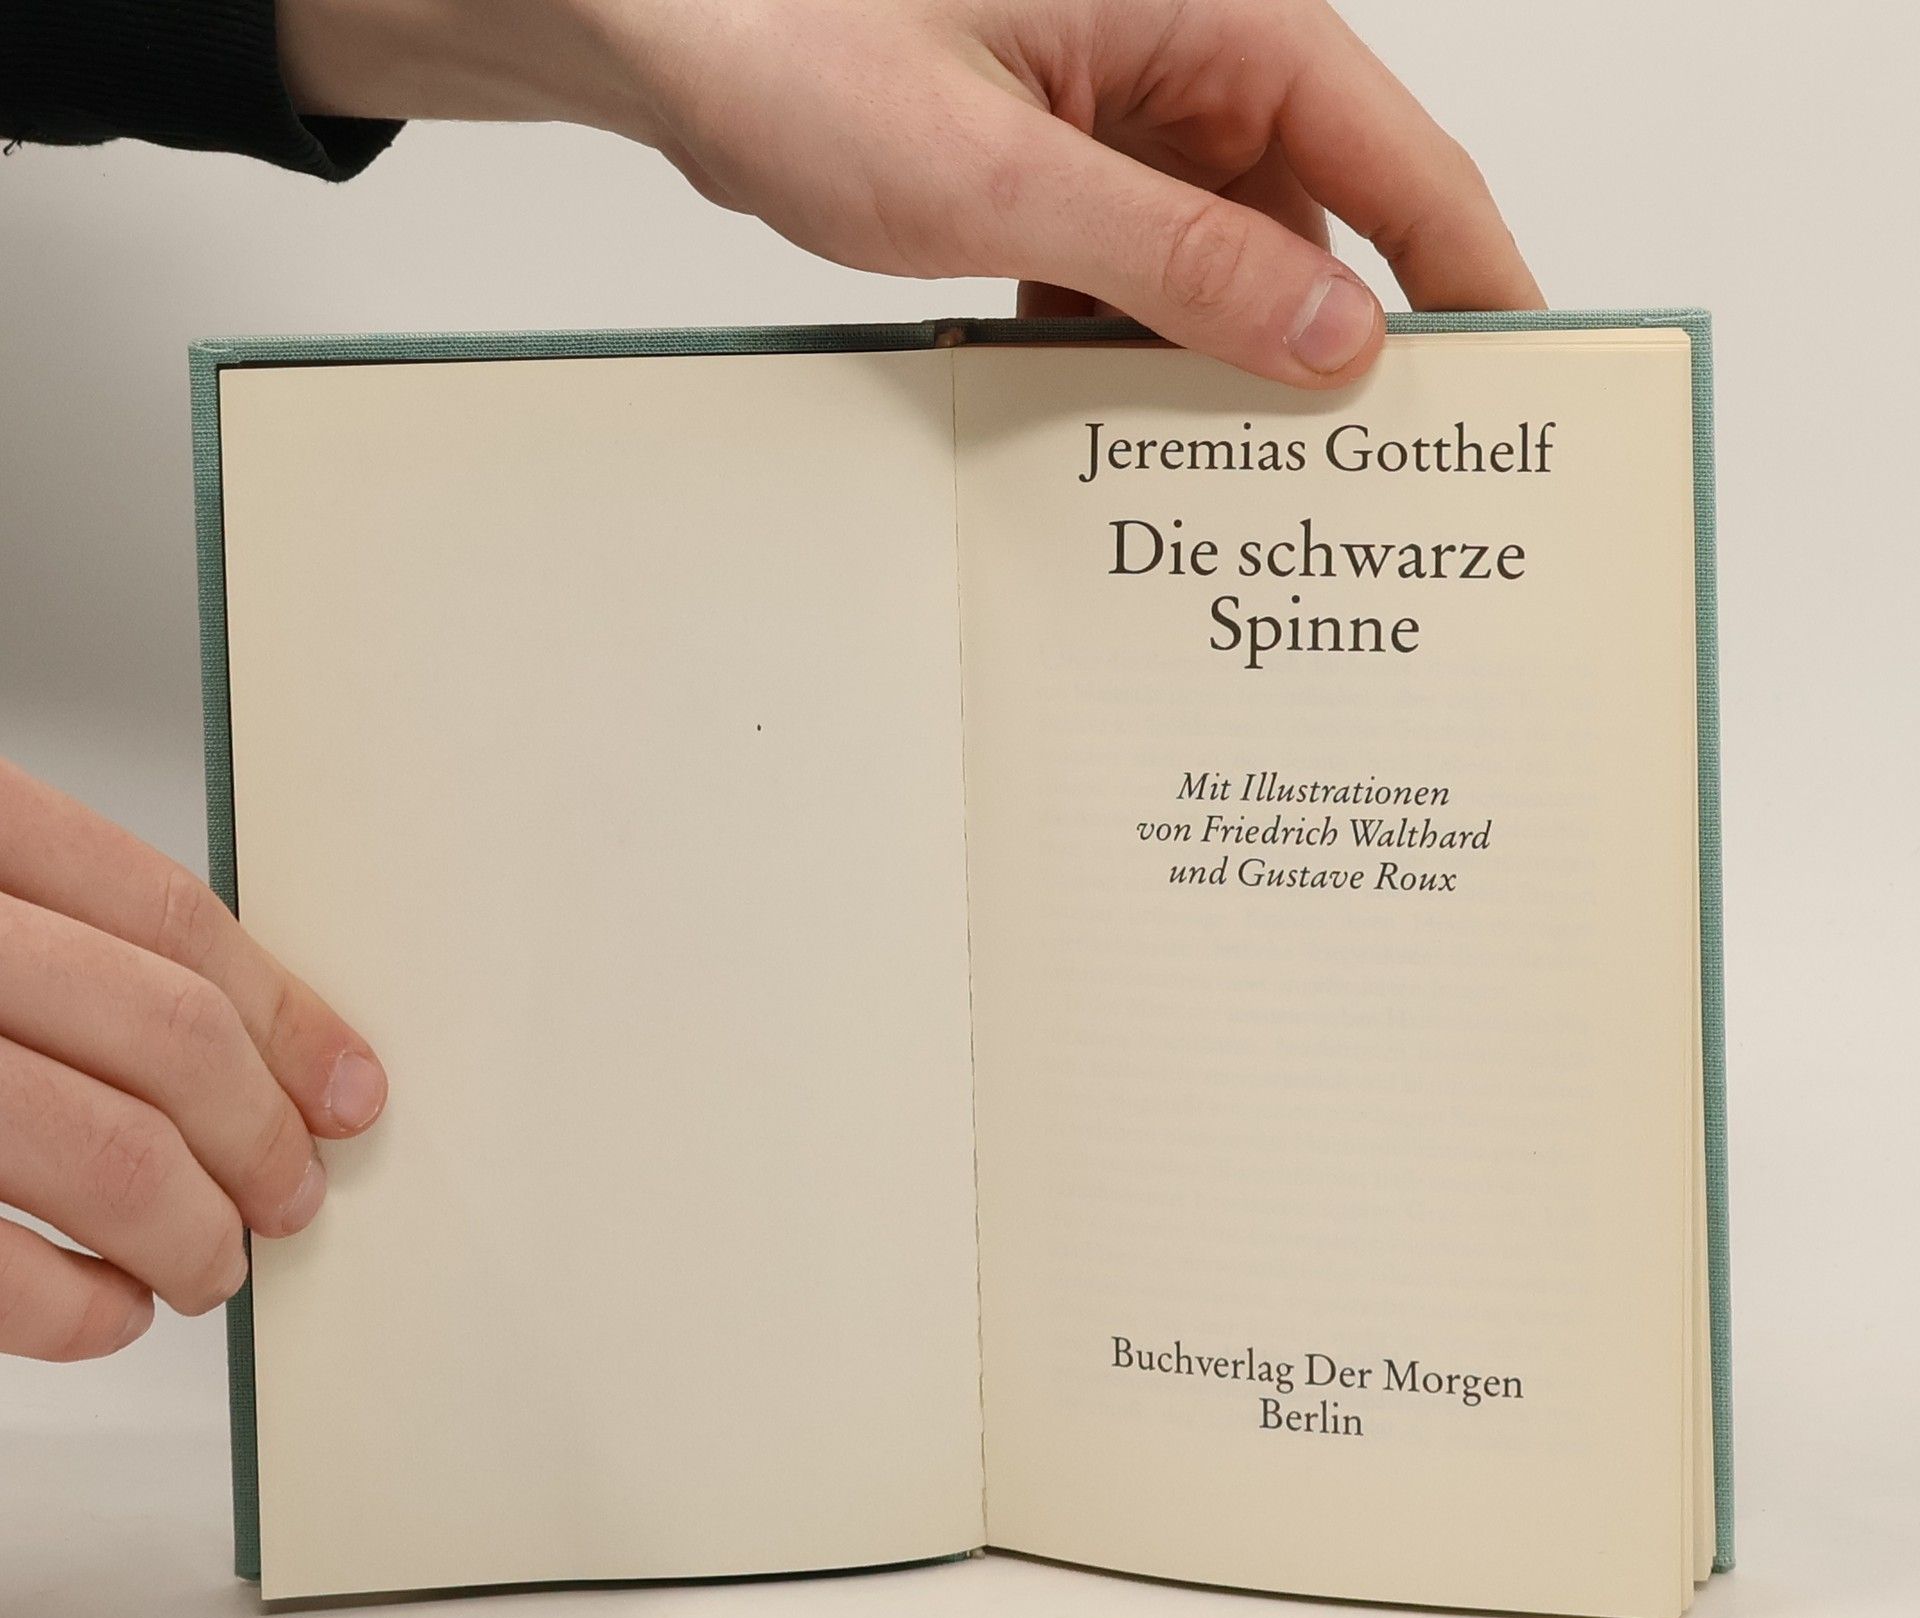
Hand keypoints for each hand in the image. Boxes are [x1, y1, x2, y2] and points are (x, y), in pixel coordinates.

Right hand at [0, 759, 385, 1360]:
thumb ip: (74, 946)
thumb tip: (264, 1053)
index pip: (170, 917)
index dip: (289, 1016)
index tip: (354, 1091)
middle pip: (169, 1035)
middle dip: (262, 1137)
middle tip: (292, 1196)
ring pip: (111, 1155)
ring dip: (196, 1234)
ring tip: (208, 1265)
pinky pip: (7, 1279)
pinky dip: (84, 1313)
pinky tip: (106, 1307)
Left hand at [280, 0, 1542, 386]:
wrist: (658, 27)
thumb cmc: (789, 39)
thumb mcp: (994, 182)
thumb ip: (1172, 262)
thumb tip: (1329, 336)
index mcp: (1207, 13)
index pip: (1397, 153)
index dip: (1471, 274)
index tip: (1524, 381)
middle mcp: (1184, 55)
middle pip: (1322, 215)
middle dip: (1342, 346)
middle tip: (1375, 479)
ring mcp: (1119, 112)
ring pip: (1227, 258)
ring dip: (1226, 362)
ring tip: (1240, 480)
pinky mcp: (1060, 163)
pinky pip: (1140, 268)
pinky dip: (1135, 346)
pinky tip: (1117, 423)